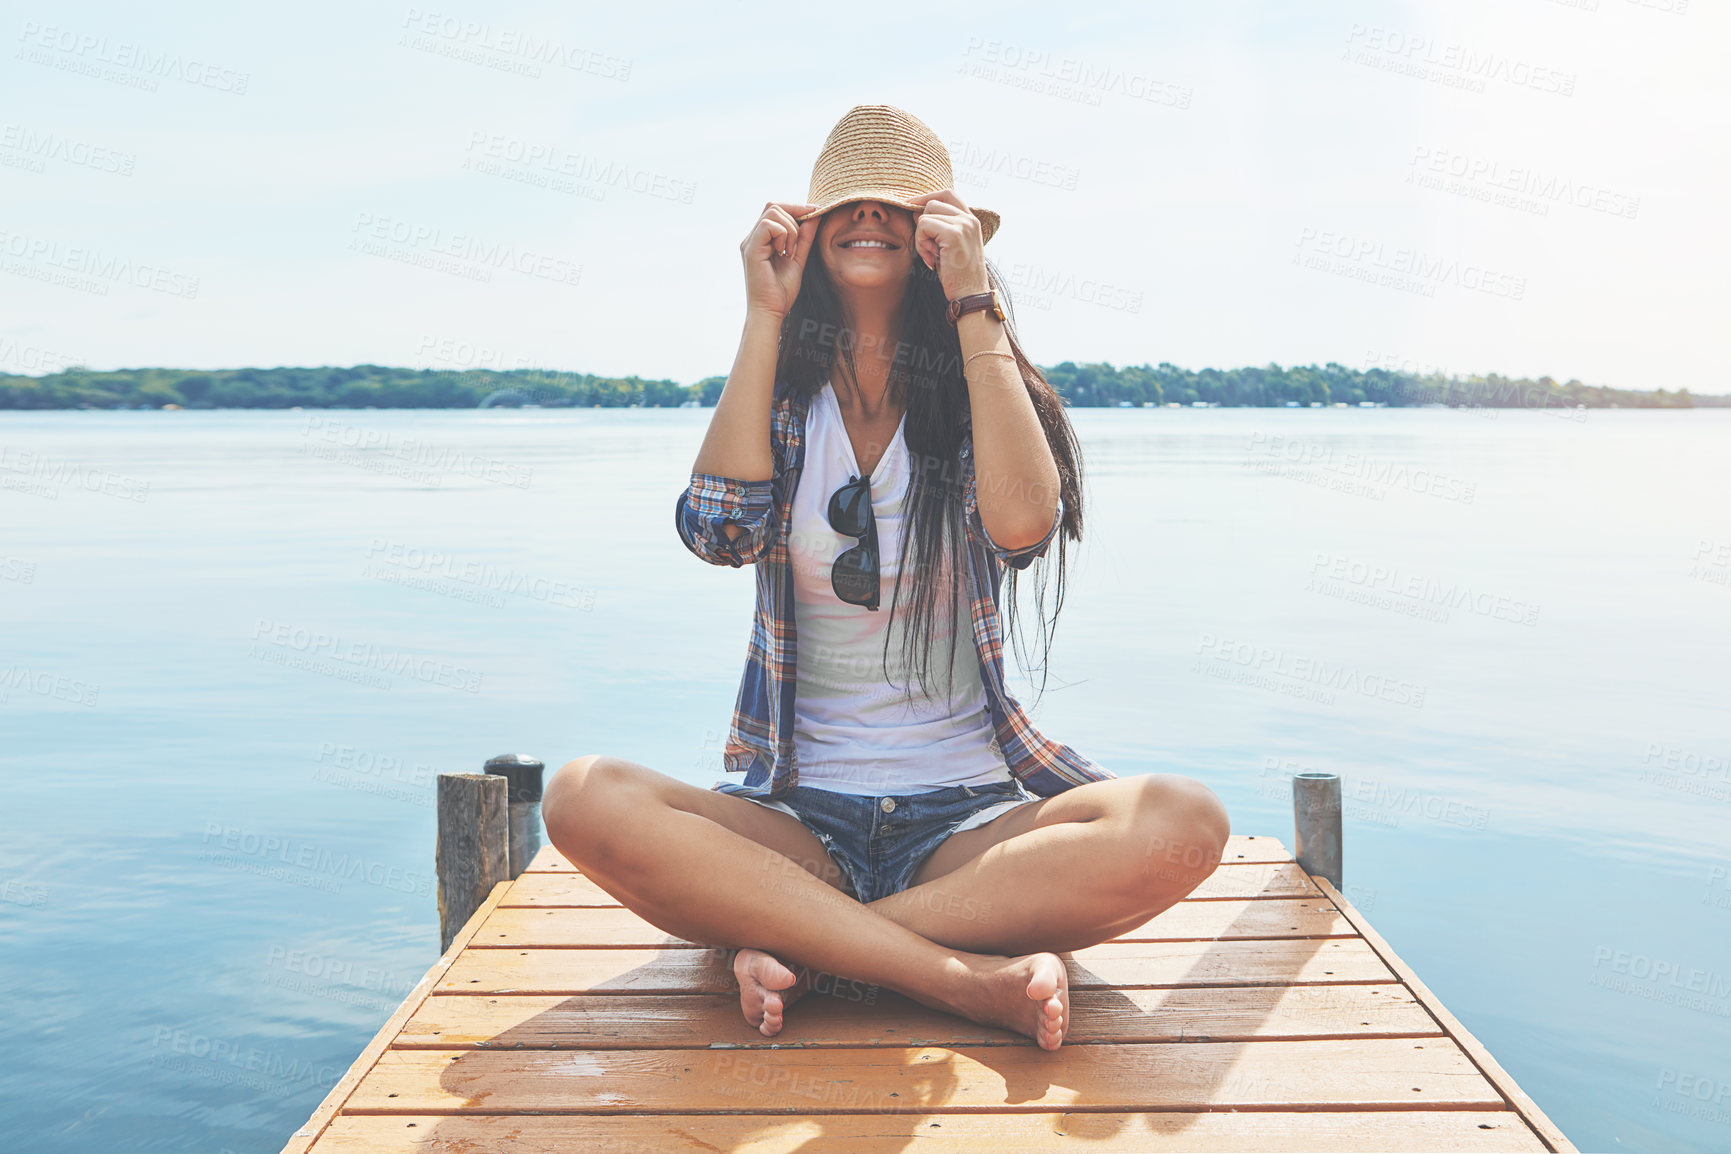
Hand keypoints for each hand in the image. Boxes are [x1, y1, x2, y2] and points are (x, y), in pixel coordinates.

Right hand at [741, 201, 820, 319]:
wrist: (770, 311)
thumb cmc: (781, 292)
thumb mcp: (799, 259)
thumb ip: (805, 238)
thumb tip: (815, 215)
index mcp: (762, 239)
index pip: (776, 209)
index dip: (796, 208)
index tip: (816, 212)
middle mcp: (753, 237)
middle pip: (774, 206)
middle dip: (795, 217)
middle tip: (798, 245)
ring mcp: (750, 242)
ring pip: (773, 212)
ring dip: (790, 229)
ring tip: (790, 252)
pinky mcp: (750, 248)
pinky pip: (769, 225)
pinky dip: (783, 235)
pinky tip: (784, 253)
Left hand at [908, 190, 989, 299]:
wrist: (970, 296)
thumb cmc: (957, 276)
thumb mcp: (946, 248)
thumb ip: (936, 228)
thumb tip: (915, 212)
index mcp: (970, 221)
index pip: (947, 194)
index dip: (926, 197)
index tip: (911, 206)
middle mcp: (969, 219)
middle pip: (933, 202)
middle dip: (922, 224)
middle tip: (928, 248)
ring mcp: (963, 224)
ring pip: (926, 214)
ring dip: (921, 236)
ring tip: (931, 256)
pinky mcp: (954, 233)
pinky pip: (924, 226)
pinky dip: (921, 242)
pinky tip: (931, 259)